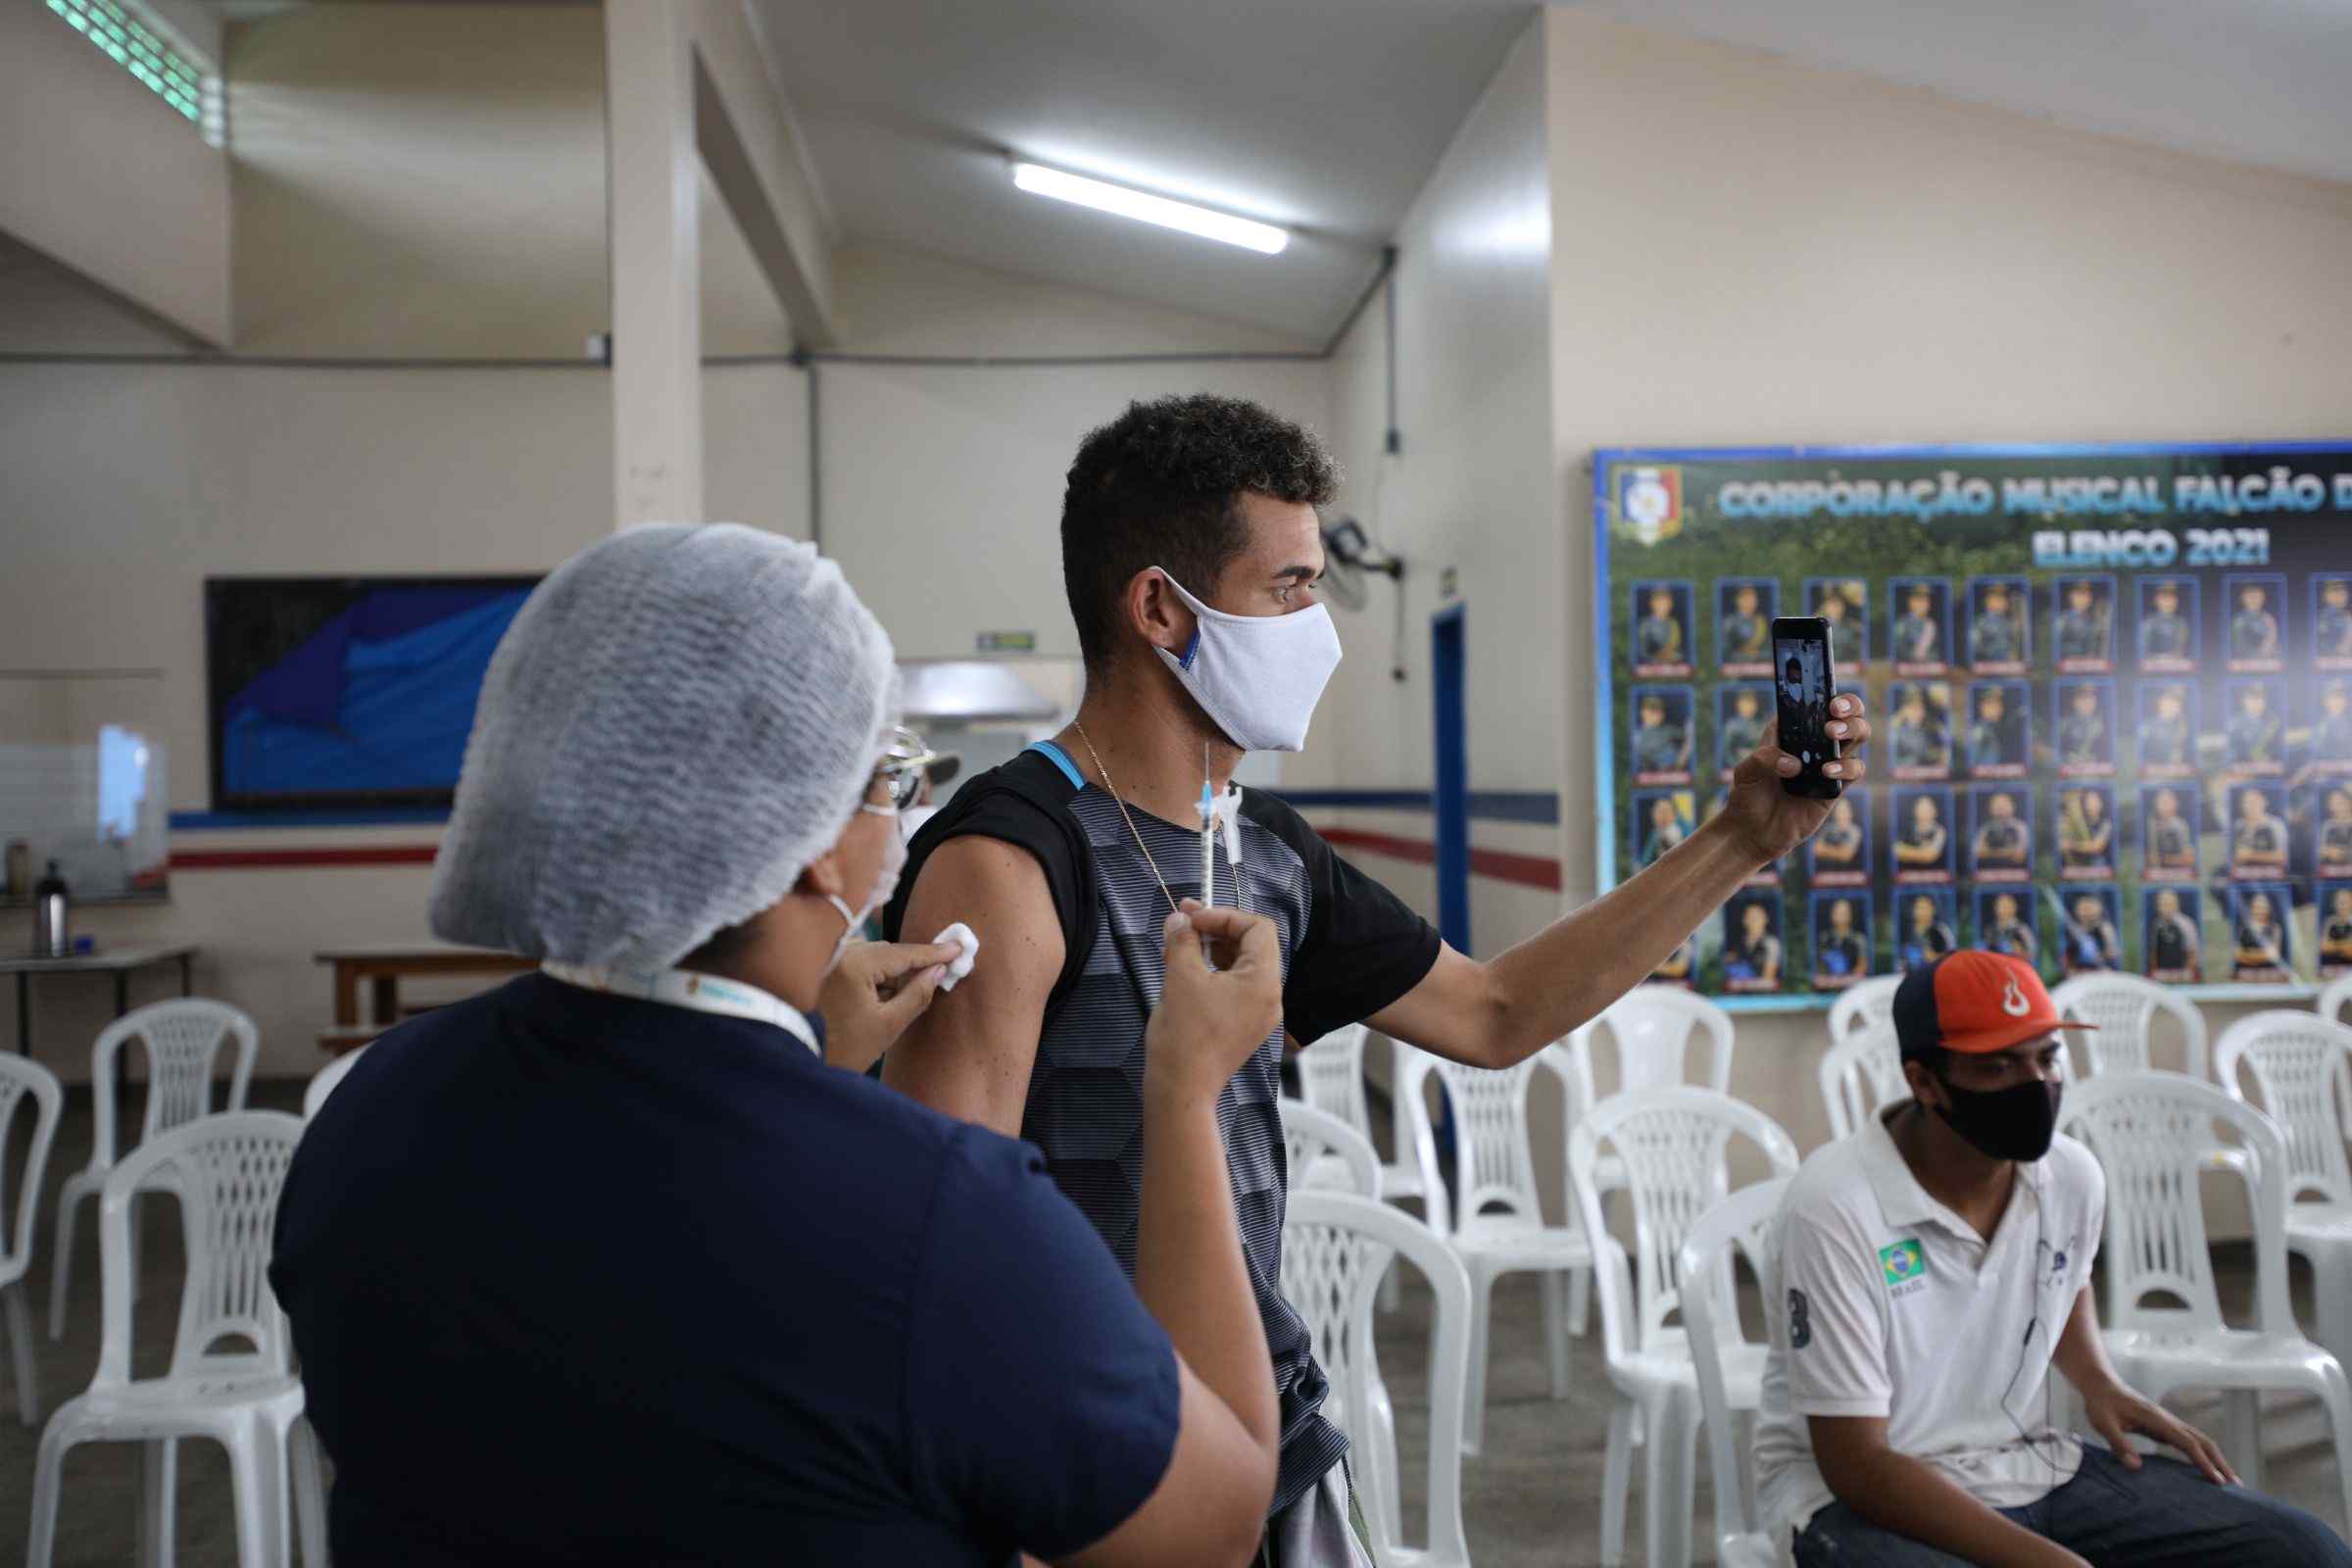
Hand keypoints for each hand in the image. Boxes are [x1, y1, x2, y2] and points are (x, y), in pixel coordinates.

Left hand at [817, 939, 958, 1074]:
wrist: (797, 1058)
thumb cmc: (843, 1048)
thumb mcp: (888, 1025)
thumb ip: (917, 994)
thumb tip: (938, 971)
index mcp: (855, 964)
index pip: (904, 953)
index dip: (933, 952)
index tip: (958, 948)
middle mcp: (840, 953)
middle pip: (889, 952)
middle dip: (914, 963)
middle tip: (942, 970)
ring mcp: (829, 959)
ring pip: (874, 956)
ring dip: (894, 970)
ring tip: (910, 990)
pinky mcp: (824, 968)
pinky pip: (858, 962)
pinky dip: (875, 972)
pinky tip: (884, 993)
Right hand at [1144, 901, 1281, 1105]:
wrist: (1182, 1088)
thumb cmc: (1185, 1034)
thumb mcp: (1180, 977)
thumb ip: (1182, 940)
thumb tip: (1179, 918)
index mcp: (1263, 981)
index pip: (1257, 928)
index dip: (1224, 915)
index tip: (1192, 917)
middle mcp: (1270, 997)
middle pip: (1253, 945)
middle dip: (1217, 929)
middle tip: (1183, 921)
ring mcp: (1260, 1014)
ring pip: (1243, 966)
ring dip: (1213, 949)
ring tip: (1179, 945)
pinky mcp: (1245, 1026)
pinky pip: (1237, 987)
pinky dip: (1215, 972)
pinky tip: (1188, 969)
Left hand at [1719, 695, 1872, 864]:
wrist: (1753, 832)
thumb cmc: (1747, 795)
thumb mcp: (1747, 771)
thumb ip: (1766, 758)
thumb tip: (1795, 765)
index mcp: (1792, 729)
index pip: (1816, 702)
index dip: (1828, 694)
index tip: (1826, 698)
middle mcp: (1814, 741)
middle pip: (1848, 713)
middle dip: (1849, 708)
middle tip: (1833, 716)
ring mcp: (1828, 762)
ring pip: (1857, 736)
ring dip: (1851, 730)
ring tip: (1831, 736)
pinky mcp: (1835, 787)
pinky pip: (1855, 770)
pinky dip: (1846, 767)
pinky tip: (1826, 772)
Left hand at [2081, 1379, 2238, 1485]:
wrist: (2100, 1384)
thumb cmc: (2100, 1404)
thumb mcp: (2103, 1424)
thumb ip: (2118, 1444)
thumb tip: (2136, 1467)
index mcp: (2157, 1420)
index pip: (2188, 1443)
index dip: (2203, 1462)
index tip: (2217, 1481)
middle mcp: (2168, 1420)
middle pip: (2203, 1441)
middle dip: (2220, 1462)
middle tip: (2235, 1486)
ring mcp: (2168, 1422)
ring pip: (2200, 1440)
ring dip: (2216, 1459)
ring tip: (2228, 1481)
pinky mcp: (2164, 1426)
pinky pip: (2189, 1441)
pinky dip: (2203, 1454)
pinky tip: (2205, 1468)